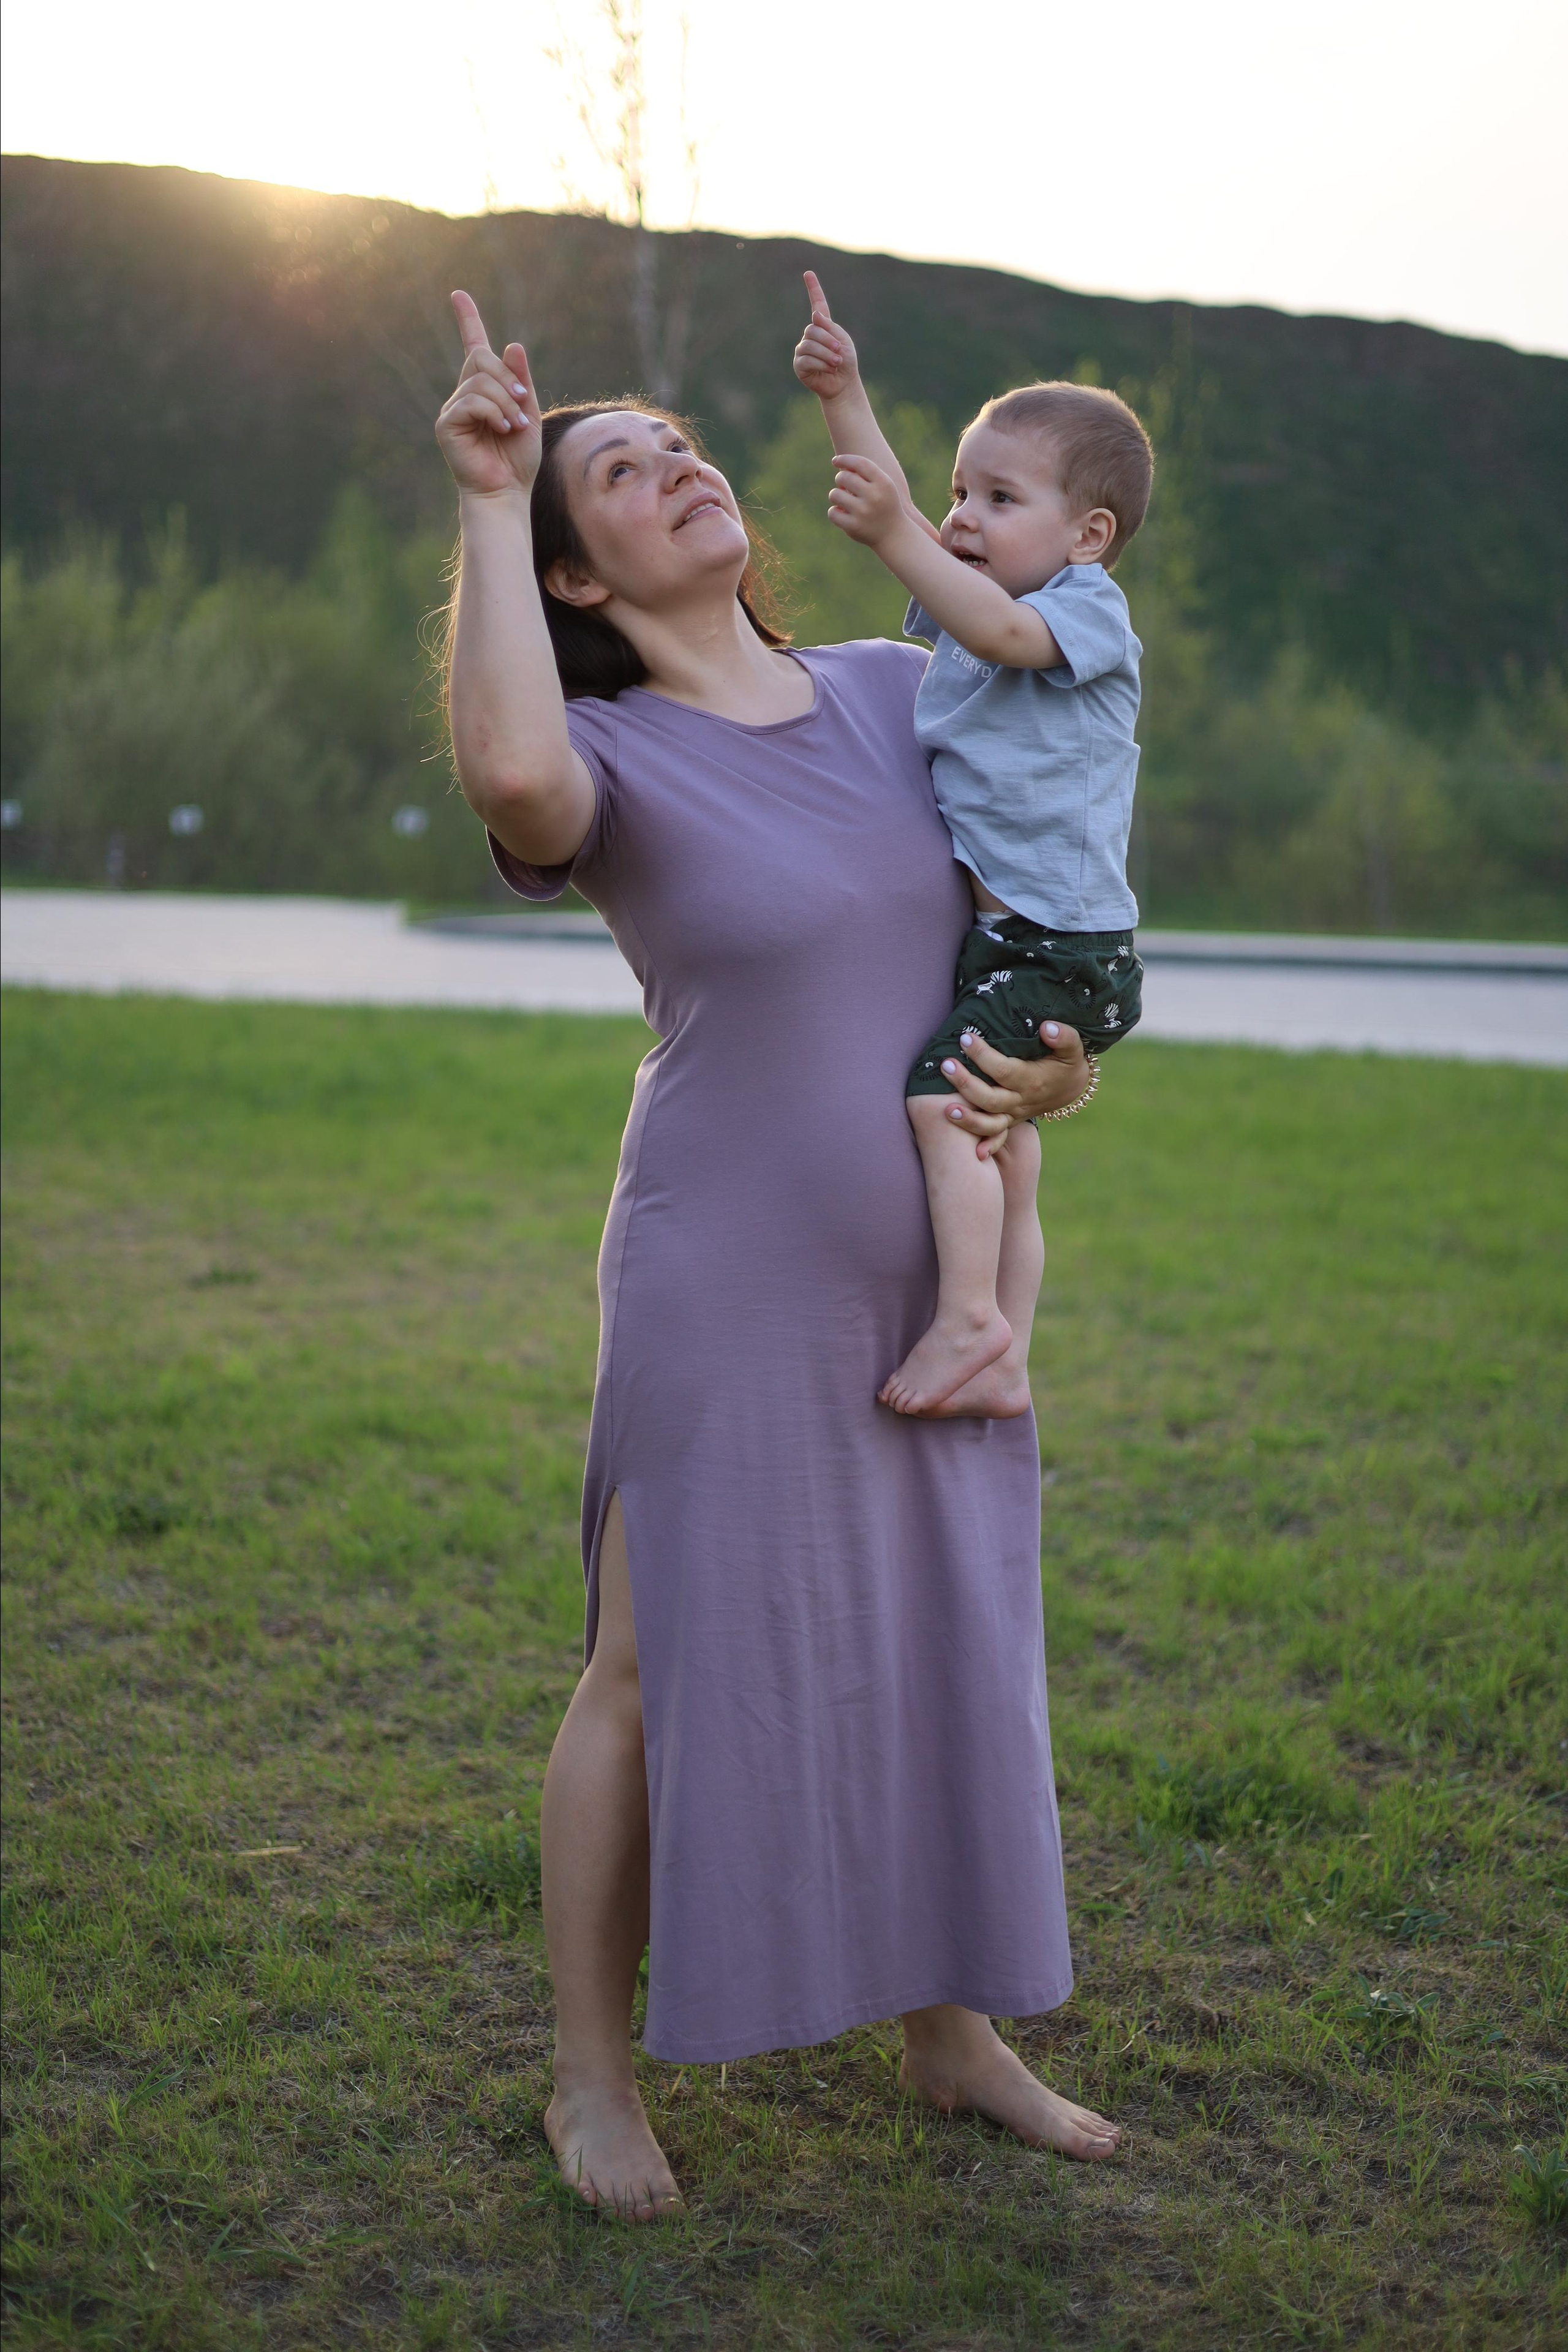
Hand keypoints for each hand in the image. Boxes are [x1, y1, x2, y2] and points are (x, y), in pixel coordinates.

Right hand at [435, 291, 541, 497]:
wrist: (506, 492)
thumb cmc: (517, 459)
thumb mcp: (528, 412)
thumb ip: (520, 381)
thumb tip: (512, 344)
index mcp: (483, 390)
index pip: (473, 347)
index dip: (467, 320)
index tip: (458, 295)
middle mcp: (464, 395)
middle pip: (481, 359)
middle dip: (507, 379)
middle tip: (522, 407)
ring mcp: (453, 409)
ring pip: (480, 382)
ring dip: (506, 403)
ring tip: (514, 427)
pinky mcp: (447, 425)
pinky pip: (472, 401)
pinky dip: (494, 413)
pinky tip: (502, 430)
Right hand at [794, 270, 860, 401]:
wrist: (843, 384)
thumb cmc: (846, 363)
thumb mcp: (842, 341)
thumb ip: (830, 328)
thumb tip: (814, 316)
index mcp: (824, 327)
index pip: (817, 304)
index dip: (813, 289)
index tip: (808, 273)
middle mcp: (810, 336)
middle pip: (813, 329)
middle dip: (828, 341)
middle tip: (839, 353)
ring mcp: (803, 350)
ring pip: (809, 344)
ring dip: (826, 354)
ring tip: (836, 363)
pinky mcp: (799, 365)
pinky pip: (806, 359)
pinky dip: (820, 364)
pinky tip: (828, 369)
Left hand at [827, 454, 906, 548]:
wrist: (894, 535)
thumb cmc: (886, 505)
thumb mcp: (884, 486)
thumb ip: (867, 474)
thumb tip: (841, 464)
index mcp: (883, 483)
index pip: (860, 463)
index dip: (845, 459)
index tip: (835, 461)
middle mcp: (874, 497)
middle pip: (844, 477)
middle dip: (840, 479)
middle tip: (844, 486)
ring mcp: (863, 513)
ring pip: (835, 494)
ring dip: (835, 495)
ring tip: (843, 499)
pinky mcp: (854, 527)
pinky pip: (832, 513)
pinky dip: (834, 512)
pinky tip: (841, 513)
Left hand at [940, 1022, 1093, 1156]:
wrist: (1071, 1086)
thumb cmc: (1066, 1062)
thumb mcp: (1072, 1048)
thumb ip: (1064, 1037)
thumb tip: (1046, 1027)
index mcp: (1031, 1081)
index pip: (1002, 1070)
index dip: (982, 1055)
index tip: (965, 1038)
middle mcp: (1021, 1101)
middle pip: (990, 1098)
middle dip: (965, 1084)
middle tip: (946, 1065)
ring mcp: (1014, 1114)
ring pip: (990, 1124)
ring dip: (968, 1120)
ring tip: (945, 1109)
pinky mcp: (1010, 1121)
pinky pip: (998, 1137)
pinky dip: (988, 1146)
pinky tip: (974, 1153)